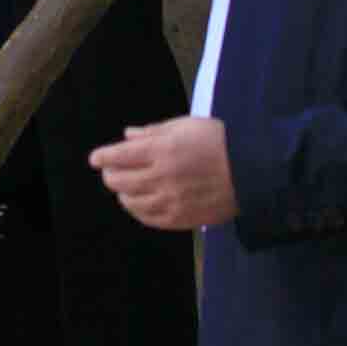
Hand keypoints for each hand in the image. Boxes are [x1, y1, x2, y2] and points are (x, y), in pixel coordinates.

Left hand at [90, 114, 237, 231]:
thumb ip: (153, 132)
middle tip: (110, 172)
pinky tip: (139, 205)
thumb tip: (127, 136)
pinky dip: (138, 211)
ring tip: (124, 189)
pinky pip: (149, 218)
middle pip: (119, 181)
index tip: (95, 159)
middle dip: (110, 175)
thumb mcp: (185, 126)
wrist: (251, 171)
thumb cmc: (218, 142)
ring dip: (123, 194)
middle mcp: (162, 177)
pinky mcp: (181, 218)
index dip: (102, 157)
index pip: (119, 156)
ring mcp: (170, 200)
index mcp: (162, 150)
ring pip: (131, 202)